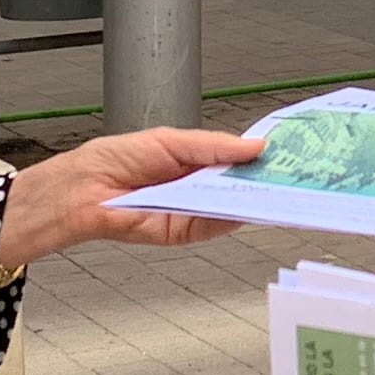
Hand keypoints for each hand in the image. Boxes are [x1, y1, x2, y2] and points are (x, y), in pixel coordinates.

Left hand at [0, 124, 263, 276]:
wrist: (81, 188)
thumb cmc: (113, 159)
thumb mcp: (171, 141)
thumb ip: (213, 146)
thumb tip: (252, 146)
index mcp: (191, 162)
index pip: (232, 161)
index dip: (256, 158)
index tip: (284, 152)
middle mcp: (192, 189)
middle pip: (235, 187)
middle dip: (261, 180)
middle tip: (292, 173)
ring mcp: (187, 212)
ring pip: (227, 209)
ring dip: (250, 200)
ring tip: (276, 188)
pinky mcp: (177, 233)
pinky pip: (208, 227)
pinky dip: (227, 219)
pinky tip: (245, 207)